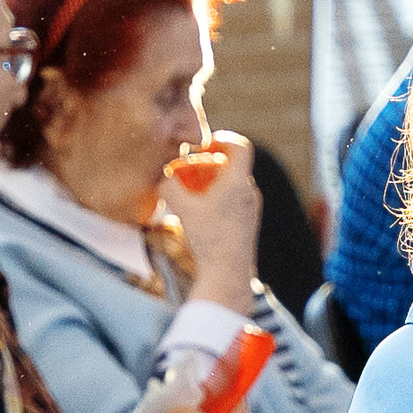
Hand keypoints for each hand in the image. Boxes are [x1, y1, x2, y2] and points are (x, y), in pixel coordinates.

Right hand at [160, 130, 262, 310]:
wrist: (229, 273)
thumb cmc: (209, 239)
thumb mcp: (183, 209)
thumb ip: (169, 187)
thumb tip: (162, 178)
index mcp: (238, 183)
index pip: (240, 146)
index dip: (222, 139)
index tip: (203, 148)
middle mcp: (249, 192)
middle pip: (231, 165)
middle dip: (207, 164)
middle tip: (187, 172)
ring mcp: (251, 208)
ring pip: (231, 183)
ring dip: (210, 182)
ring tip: (190, 194)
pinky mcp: (248, 222)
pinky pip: (233, 199)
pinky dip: (216, 197)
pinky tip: (199, 212)